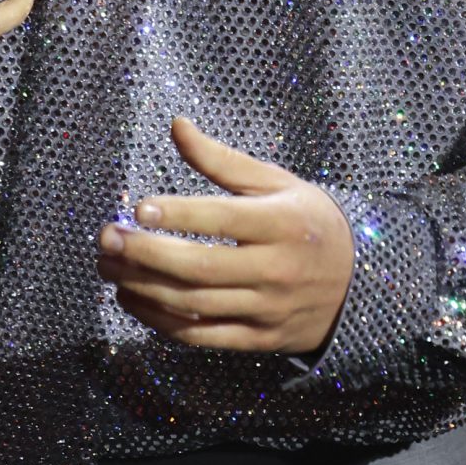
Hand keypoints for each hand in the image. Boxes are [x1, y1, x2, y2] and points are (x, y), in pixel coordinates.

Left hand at [96, 115, 354, 355]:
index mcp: (282, 223)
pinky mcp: (258, 339)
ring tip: (108, 267)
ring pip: (193, 304)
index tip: (137, 208)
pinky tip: (131, 298)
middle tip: (105, 238)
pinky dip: (159, 321)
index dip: (178, 215)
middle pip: (199, 267)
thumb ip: (222, 160)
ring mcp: (266, 309)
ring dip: (142, 287)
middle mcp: (276, 269)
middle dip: (144, 254)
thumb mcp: (275, 182)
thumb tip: (176, 124)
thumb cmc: (306, 221)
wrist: (359, 284)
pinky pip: (200, 336)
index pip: (222, 219)